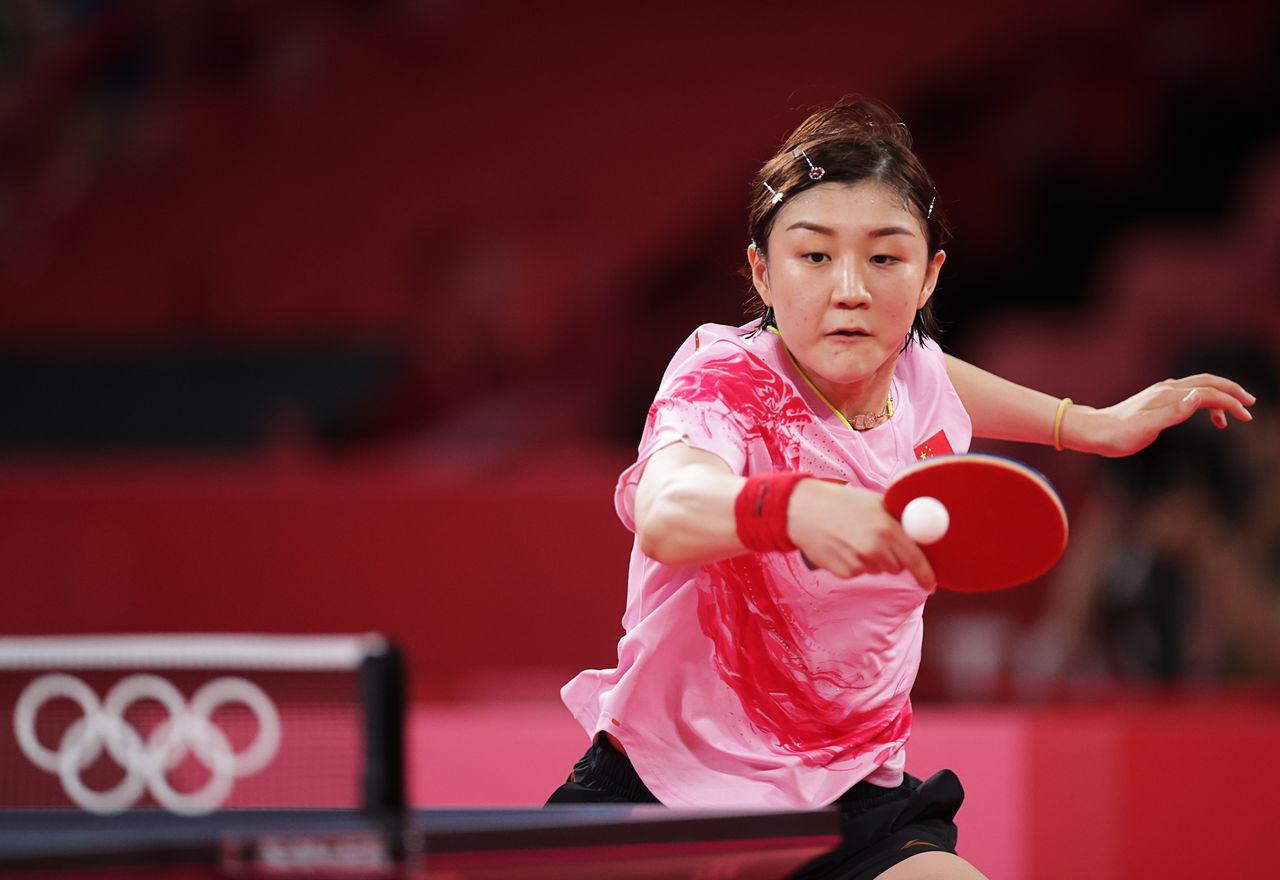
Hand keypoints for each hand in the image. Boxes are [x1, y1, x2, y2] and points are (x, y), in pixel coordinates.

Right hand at [787, 479, 935, 588]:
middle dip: (892, 558)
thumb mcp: (872, 502)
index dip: (926, 575)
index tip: (931, 584)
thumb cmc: (838, 502)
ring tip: (852, 538)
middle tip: (874, 540)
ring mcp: (858, 561)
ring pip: (876, 569)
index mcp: (887, 528)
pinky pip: (858, 572)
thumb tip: (918, 531)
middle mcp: (874, 547)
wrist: (801, 510)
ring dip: (871, 559)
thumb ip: (895, 518)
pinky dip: (854, 563)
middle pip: (897, 567)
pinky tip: (841, 546)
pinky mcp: (843, 572)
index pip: (915, 559)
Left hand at [1068, 374, 1254, 456]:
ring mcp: (1161, 393)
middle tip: (1250, 405)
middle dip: (1231, 392)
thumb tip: (1199, 396)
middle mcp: (1166, 389)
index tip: (1246, 417)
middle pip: (1208, 382)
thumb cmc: (1118, 435)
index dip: (1230, 403)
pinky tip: (1203, 413)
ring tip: (1230, 418)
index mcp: (1168, 395)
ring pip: (1198, 387)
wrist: (1094, 432)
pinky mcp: (1156, 400)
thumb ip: (1174, 413)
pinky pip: (1187, 394)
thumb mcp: (1147, 428)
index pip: (1208, 393)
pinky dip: (1203, 401)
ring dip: (1218, 397)